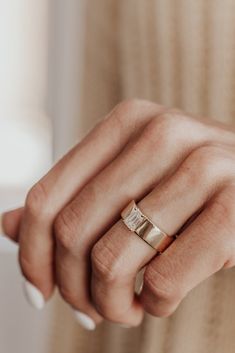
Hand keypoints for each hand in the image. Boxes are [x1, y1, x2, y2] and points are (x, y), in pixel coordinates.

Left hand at [3, 99, 234, 328]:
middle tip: (86, 307)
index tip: (37, 290)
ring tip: (122, 307)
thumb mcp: (128, 179)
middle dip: (71, 287)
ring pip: (112, 260)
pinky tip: (158, 299)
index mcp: (128, 121)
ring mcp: (205, 168)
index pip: (46, 198)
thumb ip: (72, 199)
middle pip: (73, 231)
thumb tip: (6, 227)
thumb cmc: (186, 187)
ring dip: (109, 302)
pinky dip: (155, 304)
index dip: (31, 254)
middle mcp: (164, 133)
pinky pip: (165, 281)